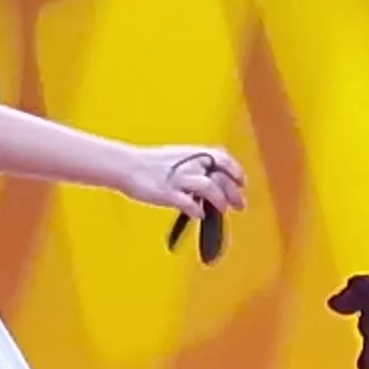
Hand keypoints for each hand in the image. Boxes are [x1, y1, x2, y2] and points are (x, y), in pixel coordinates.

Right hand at [131, 145, 248, 218]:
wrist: (127, 166)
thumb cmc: (152, 164)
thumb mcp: (179, 158)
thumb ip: (197, 166)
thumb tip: (214, 181)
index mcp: (193, 154)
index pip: (223, 159)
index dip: (235, 171)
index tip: (241, 182)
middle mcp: (189, 164)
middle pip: (220, 177)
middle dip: (234, 193)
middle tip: (240, 205)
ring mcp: (179, 179)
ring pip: (209, 187)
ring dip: (219, 200)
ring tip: (222, 209)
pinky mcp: (168, 193)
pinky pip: (188, 203)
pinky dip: (196, 210)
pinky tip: (199, 214)